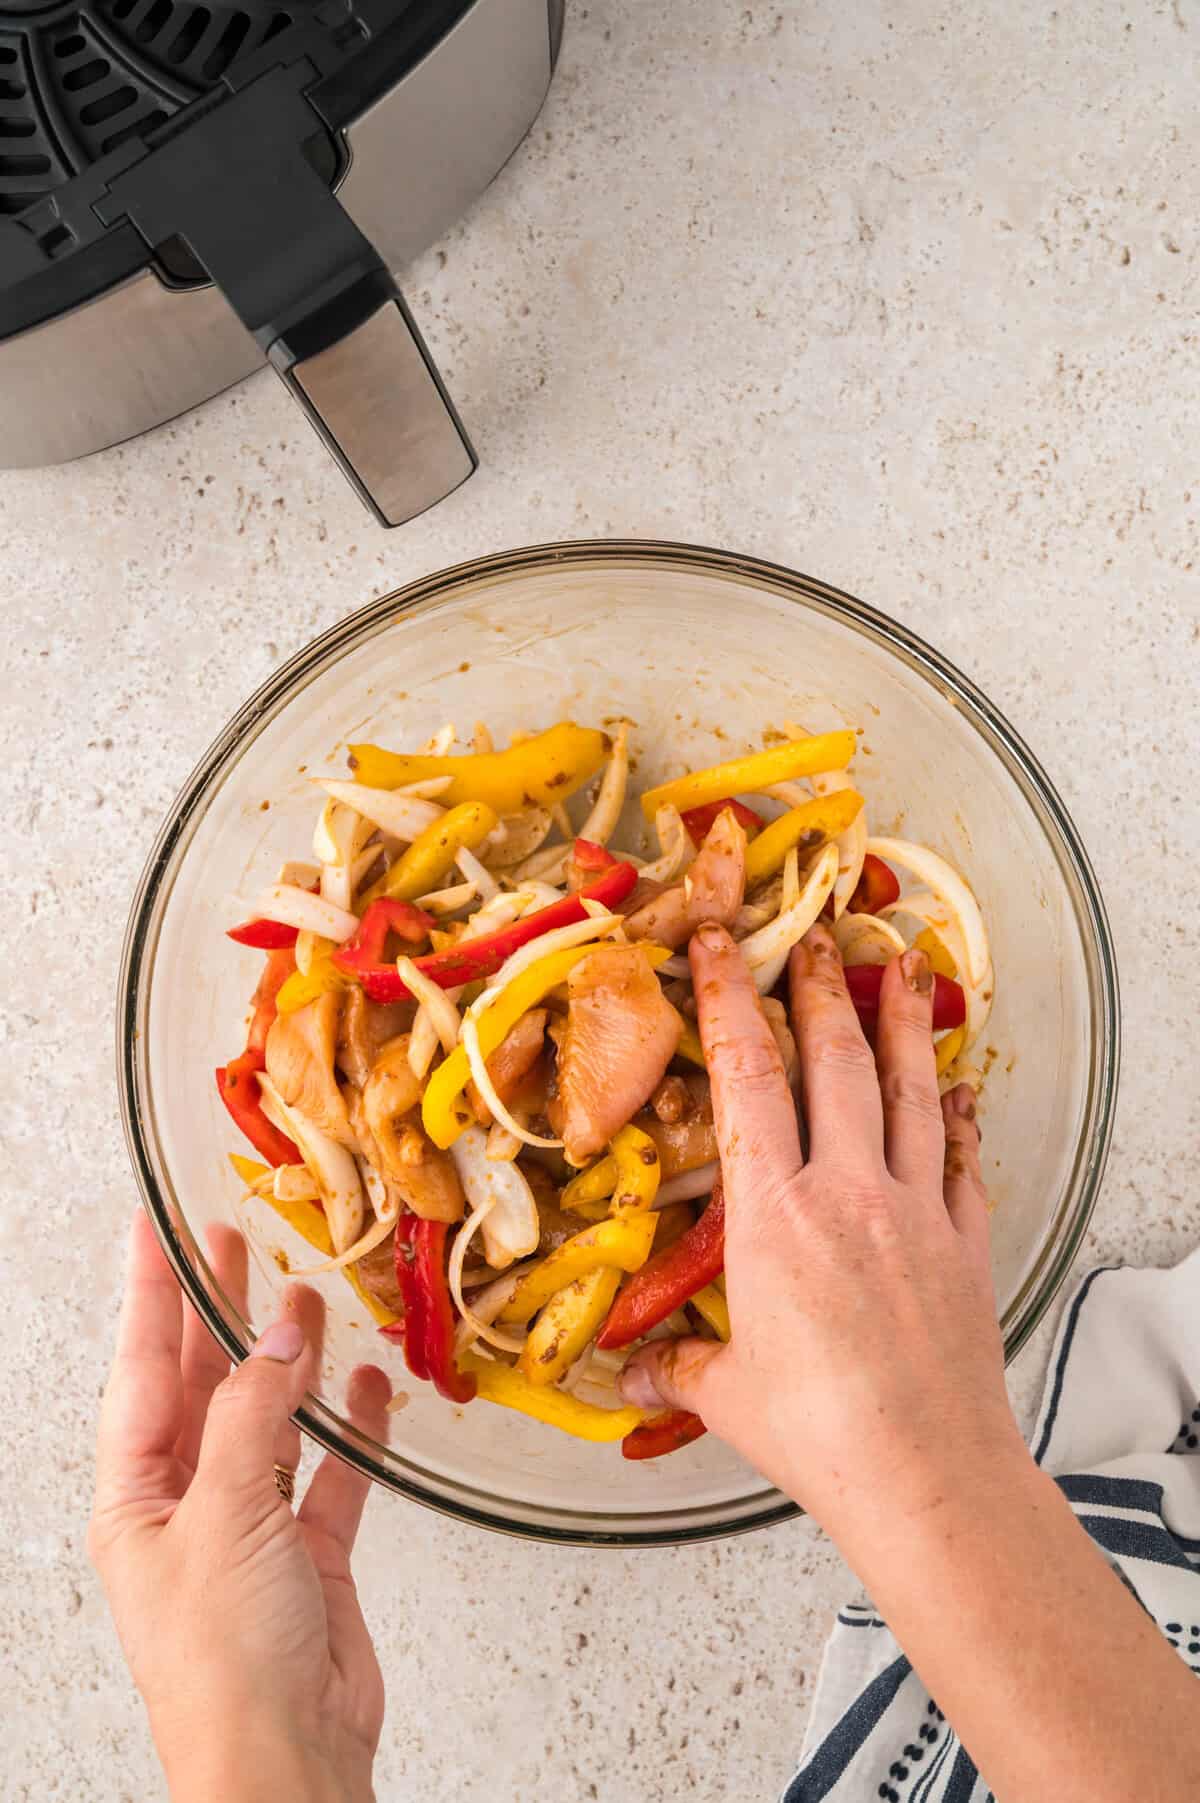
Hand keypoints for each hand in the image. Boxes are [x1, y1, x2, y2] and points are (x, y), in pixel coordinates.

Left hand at [89, 1212, 389, 1802]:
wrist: (285, 1759)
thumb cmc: (222, 1664)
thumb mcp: (222, 1517)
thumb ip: (252, 1418)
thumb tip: (277, 1338)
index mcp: (136, 1500)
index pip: (137, 1372)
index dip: (148, 1296)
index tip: (152, 1230)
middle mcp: (187, 1508)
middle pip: (201, 1386)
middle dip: (215, 1313)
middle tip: (230, 1242)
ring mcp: (250, 1530)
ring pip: (269, 1422)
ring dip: (289, 1363)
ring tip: (305, 1298)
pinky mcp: (309, 1556)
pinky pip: (331, 1474)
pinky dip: (351, 1430)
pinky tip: (367, 1388)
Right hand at [619, 920, 1025, 1558]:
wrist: (925, 1470)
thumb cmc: (819, 1431)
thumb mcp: (729, 1393)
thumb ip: (677, 1368)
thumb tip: (628, 1375)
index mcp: (775, 1213)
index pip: (747, 1079)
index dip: (729, 1002)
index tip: (718, 945)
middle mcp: (849, 1192)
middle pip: (835, 1062)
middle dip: (819, 989)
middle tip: (816, 936)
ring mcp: (916, 1211)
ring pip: (909, 1092)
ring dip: (903, 1025)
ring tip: (902, 971)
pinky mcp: (964, 1243)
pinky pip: (962, 1161)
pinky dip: (960, 1119)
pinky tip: (960, 1093)